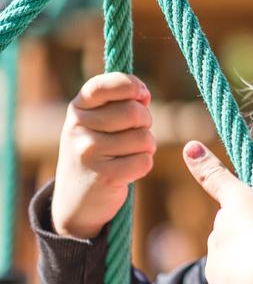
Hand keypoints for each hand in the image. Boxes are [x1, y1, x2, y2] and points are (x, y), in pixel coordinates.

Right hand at [51, 73, 155, 238]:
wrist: (76, 199)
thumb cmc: (97, 152)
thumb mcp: (97, 123)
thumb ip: (120, 103)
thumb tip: (143, 94)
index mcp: (77, 108)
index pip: (104, 85)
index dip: (130, 85)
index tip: (142, 94)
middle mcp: (78, 128)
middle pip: (135, 112)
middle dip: (145, 123)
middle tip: (134, 134)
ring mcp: (88, 152)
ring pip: (144, 138)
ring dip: (146, 147)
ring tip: (127, 155)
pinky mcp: (103, 175)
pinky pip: (145, 161)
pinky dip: (143, 166)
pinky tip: (126, 171)